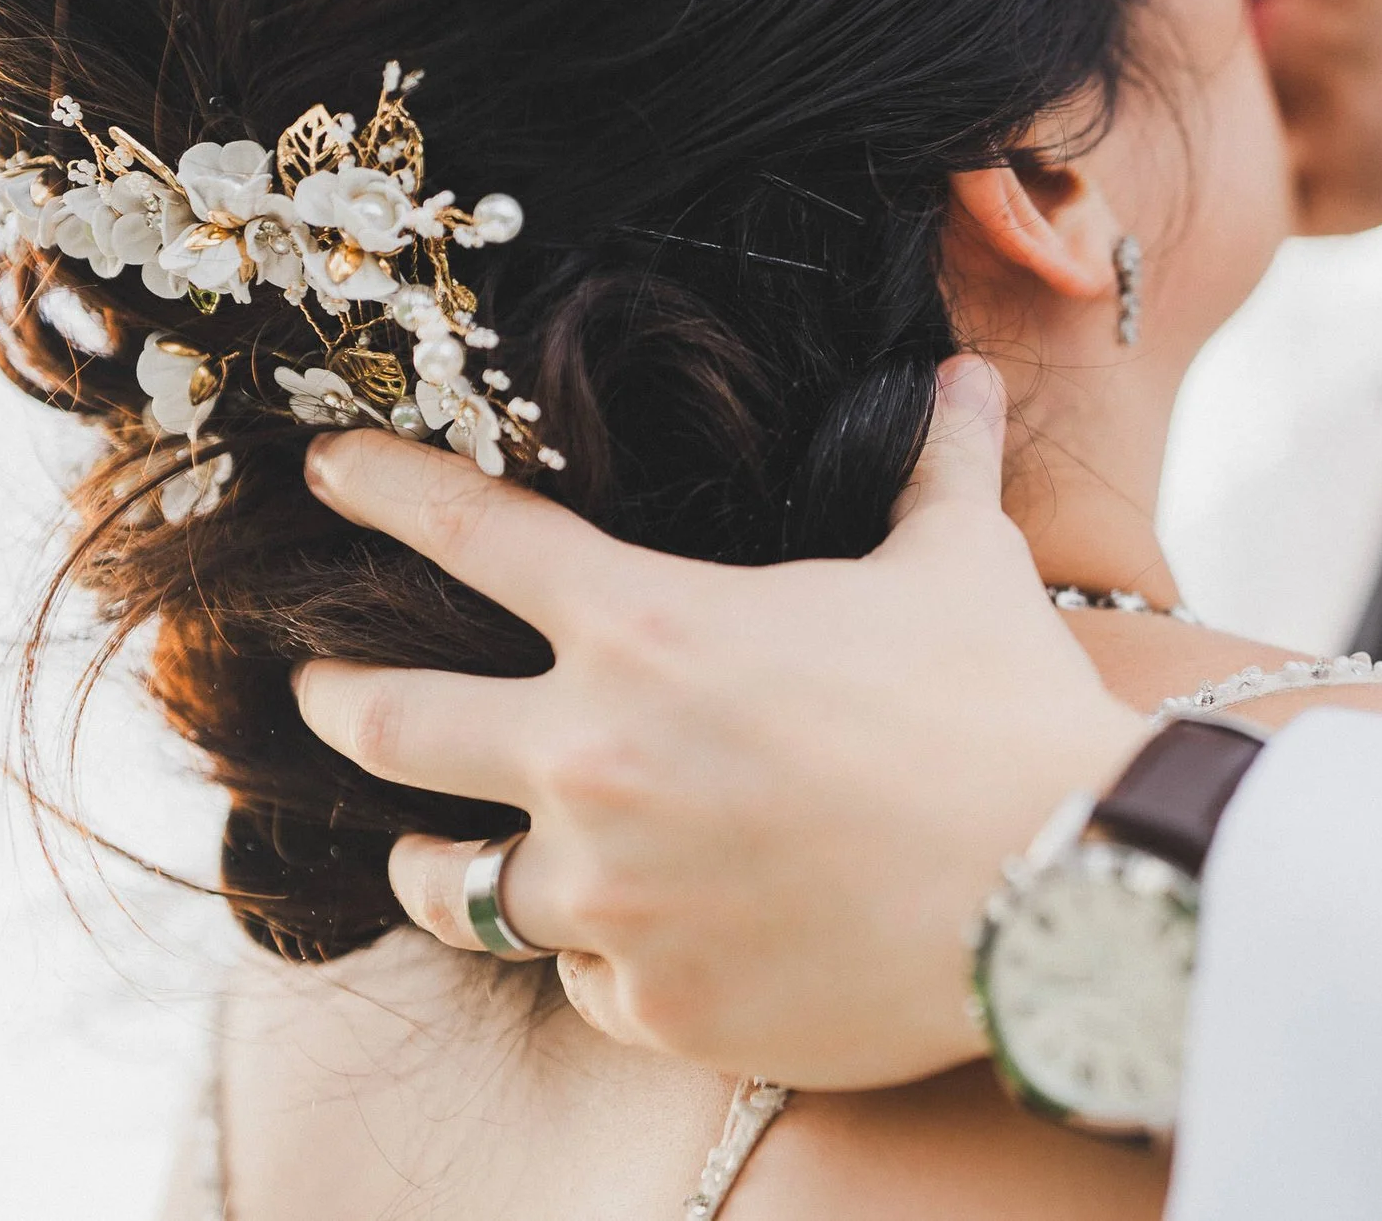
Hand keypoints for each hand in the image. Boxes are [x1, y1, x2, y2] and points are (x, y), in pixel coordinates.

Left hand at [291, 357, 1150, 1088]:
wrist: (1066, 889)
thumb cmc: (1003, 707)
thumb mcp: (962, 566)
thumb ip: (937, 465)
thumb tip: (967, 373)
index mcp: (649, 629)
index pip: (473, 533)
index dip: (385, 487)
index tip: (328, 467)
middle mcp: (593, 762)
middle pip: (386, 726)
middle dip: (331, 699)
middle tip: (315, 693)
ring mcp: (611, 899)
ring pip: (455, 887)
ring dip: (438, 859)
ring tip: (432, 854)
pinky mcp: (654, 1007)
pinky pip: (576, 981)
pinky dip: (593, 956)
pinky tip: (626, 944)